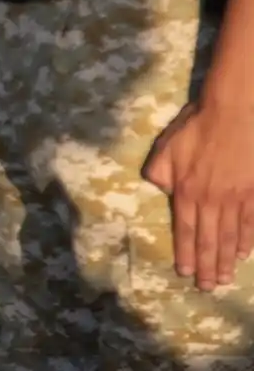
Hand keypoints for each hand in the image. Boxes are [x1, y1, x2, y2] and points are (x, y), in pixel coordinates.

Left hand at [143, 99, 253, 289]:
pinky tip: (245, 253)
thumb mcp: (167, 147)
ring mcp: (236, 199)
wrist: (236, 114)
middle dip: (207, 266)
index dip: (185, 253)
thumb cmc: (197, 127)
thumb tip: (159, 190)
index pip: (185, 229)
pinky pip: (251, 223)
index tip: (185, 273)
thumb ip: (160, 172)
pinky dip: (248, 240)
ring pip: (231, 236)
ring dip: (227, 259)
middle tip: (207, 288)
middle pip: (209, 240)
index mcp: (187, 191)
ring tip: (225, 279)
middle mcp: (212, 201)